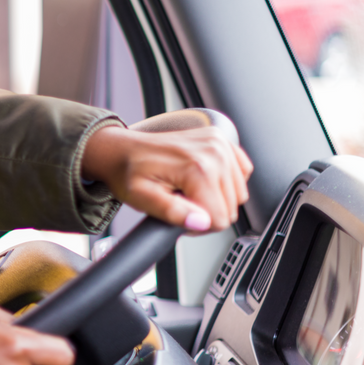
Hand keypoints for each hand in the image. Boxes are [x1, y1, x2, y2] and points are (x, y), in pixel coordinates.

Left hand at [80, 124, 251, 231]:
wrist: (121, 149)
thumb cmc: (128, 172)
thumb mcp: (140, 198)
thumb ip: (171, 212)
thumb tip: (200, 222)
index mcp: (197, 166)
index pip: (220, 219)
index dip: (199, 226)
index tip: (180, 216)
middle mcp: (213, 151)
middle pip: (231, 207)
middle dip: (207, 213)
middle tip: (180, 203)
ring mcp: (218, 142)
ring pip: (238, 193)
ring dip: (216, 198)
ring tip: (188, 191)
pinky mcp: (221, 139)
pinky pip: (242, 172)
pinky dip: (226, 182)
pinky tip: (203, 180)